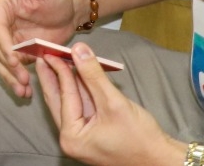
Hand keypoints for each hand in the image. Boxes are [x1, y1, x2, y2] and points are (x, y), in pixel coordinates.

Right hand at [0, 0, 79, 97]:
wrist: (68, 11)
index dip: (3, 45)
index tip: (15, 60)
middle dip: (8, 66)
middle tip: (22, 80)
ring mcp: (4, 39)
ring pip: (0, 61)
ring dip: (9, 77)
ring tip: (22, 91)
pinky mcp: (14, 52)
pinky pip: (10, 68)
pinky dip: (15, 80)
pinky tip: (25, 92)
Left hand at [37, 43, 185, 165]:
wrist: (162, 160)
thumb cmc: (140, 138)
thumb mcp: (114, 102)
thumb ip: (93, 75)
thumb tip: (79, 49)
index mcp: (71, 136)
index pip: (64, 96)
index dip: (59, 71)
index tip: (50, 52)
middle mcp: (70, 139)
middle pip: (58, 101)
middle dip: (52, 76)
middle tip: (43, 54)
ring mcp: (80, 138)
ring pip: (68, 104)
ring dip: (65, 83)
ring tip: (55, 61)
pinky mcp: (90, 135)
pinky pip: (79, 109)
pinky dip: (78, 93)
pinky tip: (74, 77)